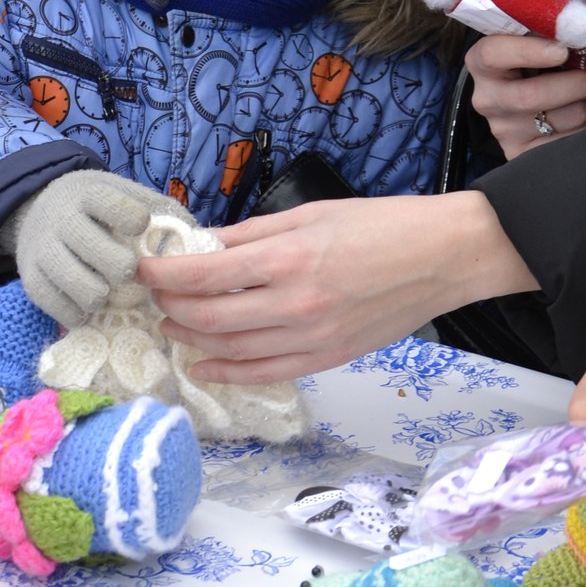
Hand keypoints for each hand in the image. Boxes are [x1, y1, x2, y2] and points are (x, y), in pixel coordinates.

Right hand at [11, 171, 181, 325]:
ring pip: (84, 288)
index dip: (136, 221)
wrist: (37, 208)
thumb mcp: (120, 192)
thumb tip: (196, 234)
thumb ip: (159, 208)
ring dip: (104, 295)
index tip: (140, 226)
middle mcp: (62, 220)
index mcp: (88, 194)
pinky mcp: (30, 280)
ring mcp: (43, 251)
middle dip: (125, 270)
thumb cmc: (94, 206)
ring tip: (107, 289)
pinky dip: (80, 312)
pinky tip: (87, 301)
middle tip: (127, 270)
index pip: (118, 209)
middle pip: (106, 257)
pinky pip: (61, 310)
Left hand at [140, 193, 536, 381]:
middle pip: (208, 318)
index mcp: (288, 258)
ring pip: (230, 351)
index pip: (204, 275)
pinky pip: (265, 373)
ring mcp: (310, 338)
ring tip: (171, 324)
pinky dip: (227, 373)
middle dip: (171, 306)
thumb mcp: (312, 212)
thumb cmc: (382, 224)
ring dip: (191, 339)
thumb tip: (206, 243)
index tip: (142, 266)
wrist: (443, 258)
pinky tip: (203, 366)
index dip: (162, 273)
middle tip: (154, 294)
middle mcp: (294, 305)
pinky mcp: (327, 358)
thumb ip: (253, 232)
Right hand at [465, 0, 585, 157]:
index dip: (526, 50)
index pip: (491, 54)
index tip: (561, 49)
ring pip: (558, 119)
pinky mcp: (524, 157)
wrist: (537, 114)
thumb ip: (569, 10)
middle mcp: (486, 99)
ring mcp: (504, 132)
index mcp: (484, 63)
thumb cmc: (544, 64)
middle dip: (576, 82)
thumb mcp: (552, 35)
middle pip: (531, 94)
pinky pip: (568, 145)